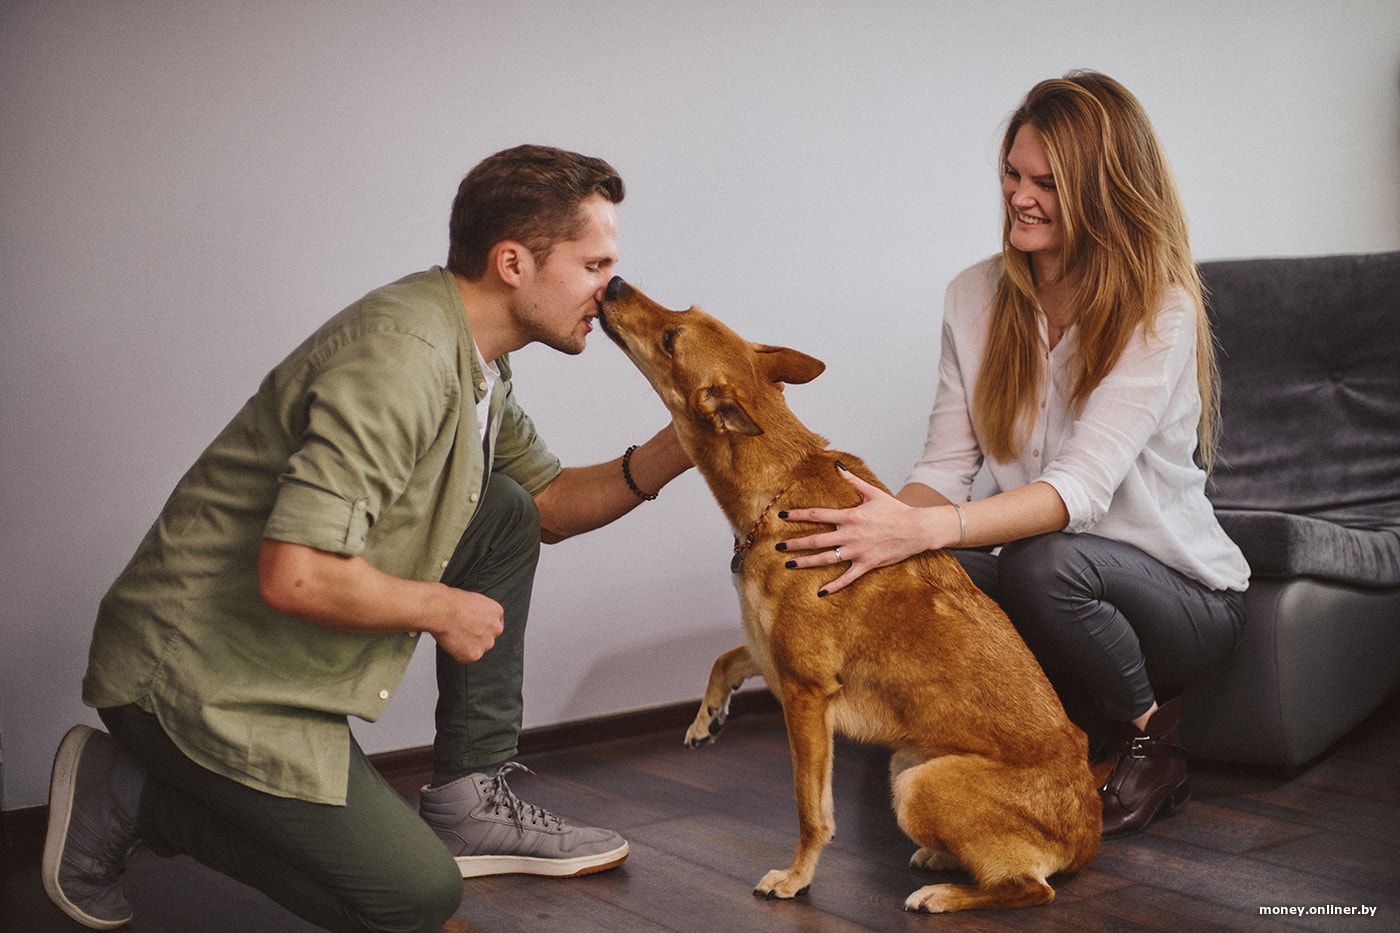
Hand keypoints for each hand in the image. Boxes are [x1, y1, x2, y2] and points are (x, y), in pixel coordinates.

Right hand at [428, 587, 504, 662]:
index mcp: (496, 611)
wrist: (441, 611)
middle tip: (461, 631)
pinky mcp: (474, 654)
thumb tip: (475, 618)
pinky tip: (451, 642)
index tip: (473, 626)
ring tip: (455, 635)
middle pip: (488, 637)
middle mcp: (495, 628)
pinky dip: (457, 653)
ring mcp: (486, 643)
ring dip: (467, 646)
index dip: (482, 626)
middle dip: (476, 637)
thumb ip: (481, 612)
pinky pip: (465, 658)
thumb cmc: (451, 602)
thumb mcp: (474, 599)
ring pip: (477, 648)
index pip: (494, 624)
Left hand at [777, 463, 933, 596]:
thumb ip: (853, 481)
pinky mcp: (867, 564)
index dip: (798, 515)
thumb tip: (837, 466)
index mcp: (850, 516)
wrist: (916, 528)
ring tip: (790, 564)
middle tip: (778, 546)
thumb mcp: (873, 493)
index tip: (782, 516)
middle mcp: (850, 534)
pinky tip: (820, 591)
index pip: (817, 514)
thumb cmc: (895, 510)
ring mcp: (858, 551)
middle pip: (816, 539)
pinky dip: (834, 585)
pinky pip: (847, 577)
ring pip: (827, 558)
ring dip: (807, 562)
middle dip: (796, 543)